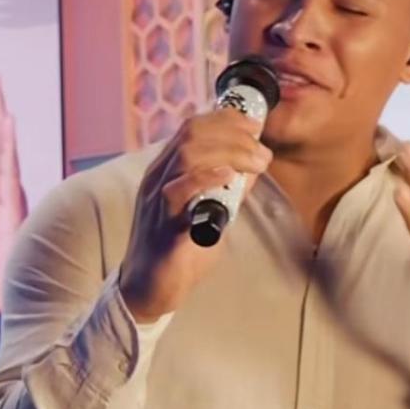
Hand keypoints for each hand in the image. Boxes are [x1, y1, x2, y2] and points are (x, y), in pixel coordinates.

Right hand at [120, 108, 272, 321]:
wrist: (148, 289)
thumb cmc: (177, 251)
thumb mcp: (208, 212)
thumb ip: (227, 190)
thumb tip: (253, 167)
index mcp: (166, 171)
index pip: (192, 127)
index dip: (227, 119)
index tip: (255, 127)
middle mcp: (158, 178)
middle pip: (192, 133)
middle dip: (234, 133)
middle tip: (261, 152)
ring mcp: (158, 200)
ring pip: (187, 154)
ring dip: (230, 152)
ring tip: (256, 163)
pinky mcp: (164, 225)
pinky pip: (178, 192)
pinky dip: (205, 177)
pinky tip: (228, 176)